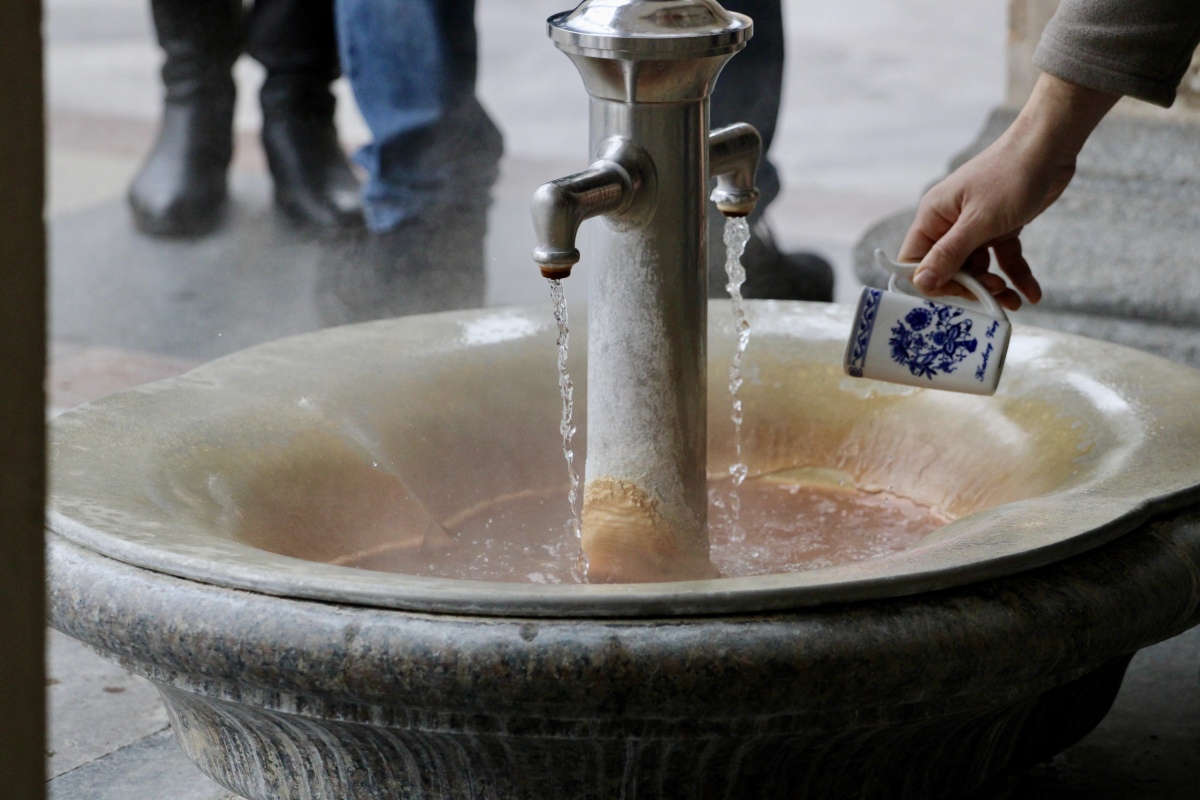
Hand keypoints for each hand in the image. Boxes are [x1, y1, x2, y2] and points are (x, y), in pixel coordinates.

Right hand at [899, 73, 1118, 310]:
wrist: (1050, 145)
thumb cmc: (1011, 175)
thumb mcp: (979, 221)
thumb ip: (949, 254)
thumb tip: (921, 283)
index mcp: (933, 217)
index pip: (916, 262)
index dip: (934, 283)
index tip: (961, 293)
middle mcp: (950, 223)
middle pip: (948, 269)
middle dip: (971, 287)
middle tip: (995, 296)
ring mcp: (975, 226)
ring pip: (978, 268)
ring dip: (995, 287)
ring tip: (1015, 301)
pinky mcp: (1000, 227)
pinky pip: (1002, 258)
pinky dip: (1016, 275)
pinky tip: (1032, 292)